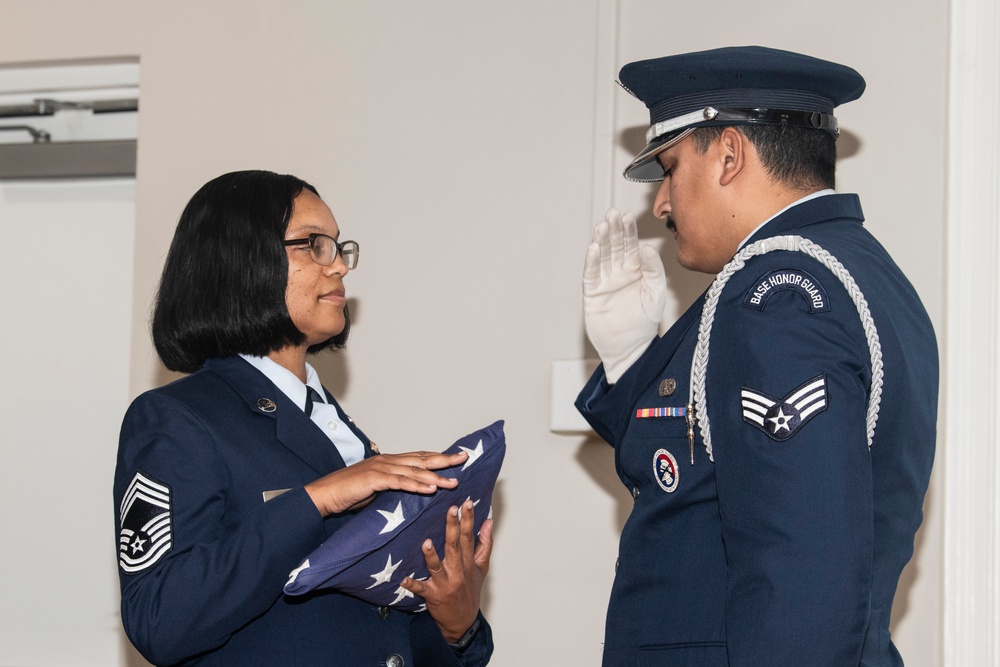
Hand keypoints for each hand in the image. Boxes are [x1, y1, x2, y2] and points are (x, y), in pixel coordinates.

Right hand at [304, 450, 467, 516]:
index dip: (438, 456)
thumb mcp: (375, 489)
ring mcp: (381, 468)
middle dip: (445, 459)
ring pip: (415, 470)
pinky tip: (431, 488)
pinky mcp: (374, 479)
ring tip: (454, 480)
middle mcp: (387, 460)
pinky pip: (400, 482)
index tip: (455, 457)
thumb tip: (408, 493)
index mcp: (388, 461)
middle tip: (464, 457)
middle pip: (422, 458)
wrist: (323, 495)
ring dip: (436, 475)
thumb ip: (391, 487)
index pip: (419, 457)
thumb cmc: (346, 493)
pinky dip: (417, 484)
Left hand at [400, 499, 493, 643]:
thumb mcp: (482, 568)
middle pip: (455, 547)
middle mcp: (458, 571)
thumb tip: (488, 521)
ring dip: (431, 556)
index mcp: (469, 563)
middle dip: (453, 527)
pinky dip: (412, 585)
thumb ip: (485, 544)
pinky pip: (421, 589)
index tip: (467, 503)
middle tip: (451, 509)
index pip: (469, 537)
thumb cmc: (470, 590)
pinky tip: (403, 579)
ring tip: (426, 543)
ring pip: (438, 567)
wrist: (462, 621)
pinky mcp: (433, 595)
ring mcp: (445, 584)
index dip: (469, 520)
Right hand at [583, 208, 666, 382]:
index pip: (631, 245)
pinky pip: (591, 274)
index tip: (627, 216)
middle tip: (612, 214)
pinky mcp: (592, 293)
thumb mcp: (656, 294)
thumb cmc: (645, 322)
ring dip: (601, 241)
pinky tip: (593, 248)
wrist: (630, 347)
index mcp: (635, 269)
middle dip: (613, 230)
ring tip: (602, 226)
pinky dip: (592, 261)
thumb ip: (654, 270)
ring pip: (601, 256)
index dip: (628, 230)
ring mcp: (604, 281)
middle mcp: (618, 271)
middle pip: (614, 246)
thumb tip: (646, 248)